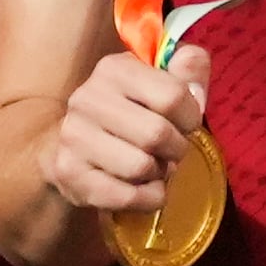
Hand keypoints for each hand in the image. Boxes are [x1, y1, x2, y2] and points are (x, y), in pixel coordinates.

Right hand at [42, 43, 208, 217]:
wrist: (73, 144)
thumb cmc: (131, 110)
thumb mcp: (161, 79)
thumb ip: (190, 67)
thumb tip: (196, 92)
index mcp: (113, 69)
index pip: (173, 96)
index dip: (190, 117)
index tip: (184, 124)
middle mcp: (87, 98)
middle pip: (157, 134)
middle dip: (176, 149)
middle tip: (171, 151)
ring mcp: (73, 136)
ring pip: (141, 167)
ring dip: (158, 174)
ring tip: (153, 166)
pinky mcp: (69, 173)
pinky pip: (126, 197)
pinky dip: (147, 198)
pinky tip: (143, 187)